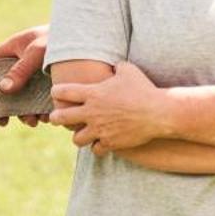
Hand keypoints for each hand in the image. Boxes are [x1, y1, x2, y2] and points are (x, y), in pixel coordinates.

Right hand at [0, 24, 48, 126]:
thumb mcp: (36, 50)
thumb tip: (4, 88)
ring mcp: (33, 75)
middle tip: (5, 121)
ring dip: (24, 113)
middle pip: (5, 88)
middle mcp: (20, 64)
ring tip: (32, 121)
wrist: (84, 38)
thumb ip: (21, 69)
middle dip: (6, 106)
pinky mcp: (47, 84)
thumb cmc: (57, 37)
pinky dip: (40, 111)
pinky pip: (38, 101)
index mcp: (11, 50)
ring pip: (22, 98)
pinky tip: (45, 117)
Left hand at [50, 61, 168, 152]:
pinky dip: (97, 146)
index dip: (56, 92)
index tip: (57, 93)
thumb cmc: (143, 88)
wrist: (158, 112)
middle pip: (61, 118)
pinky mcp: (111, 143)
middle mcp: (92, 113)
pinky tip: (102, 140)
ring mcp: (100, 130)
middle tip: (58, 116)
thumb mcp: (128, 69)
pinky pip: (95, 149)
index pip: (62, 92)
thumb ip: (115, 66)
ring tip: (84, 131)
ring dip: (79, 135)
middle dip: (56, 117)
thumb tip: (112, 66)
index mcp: (93, 93)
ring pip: (76, 139)